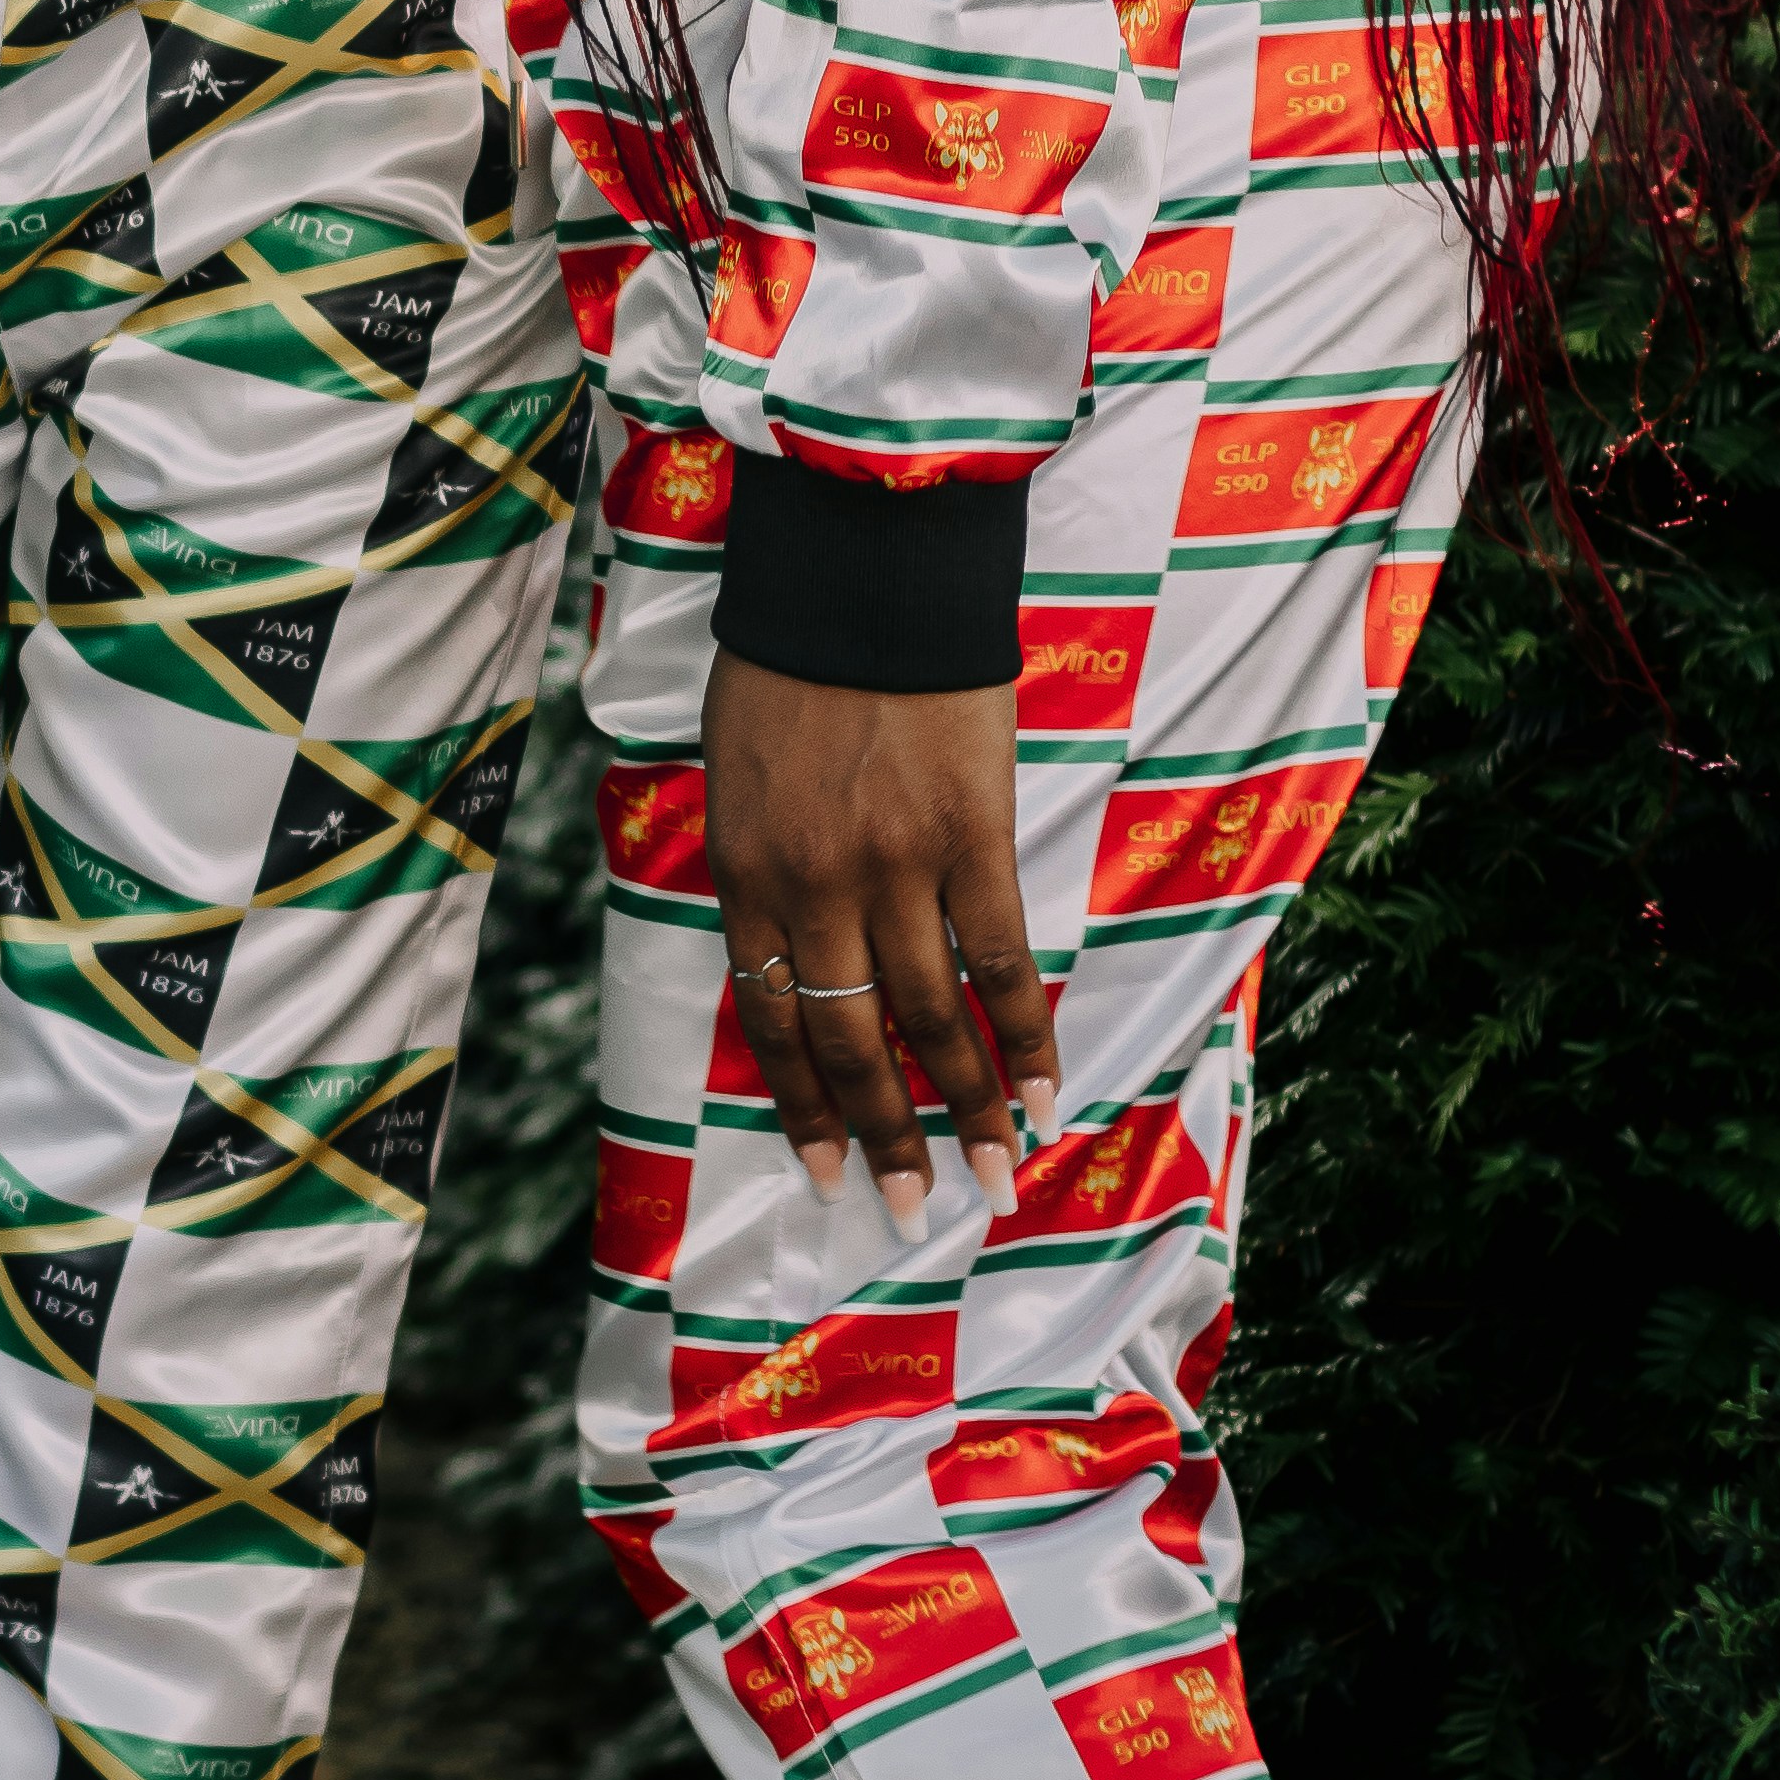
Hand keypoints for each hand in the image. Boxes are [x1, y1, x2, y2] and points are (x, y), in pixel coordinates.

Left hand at [702, 650, 1060, 1223]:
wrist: (861, 570)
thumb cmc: (789, 659)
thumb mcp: (732, 767)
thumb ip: (756, 862)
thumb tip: (782, 943)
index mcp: (744, 872)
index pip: (768, 1019)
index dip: (802, 1104)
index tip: (828, 1173)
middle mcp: (815, 887)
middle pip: (851, 1041)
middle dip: (886, 1135)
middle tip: (919, 1209)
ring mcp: (897, 867)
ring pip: (931, 1019)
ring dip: (967, 1107)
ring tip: (996, 1175)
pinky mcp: (973, 838)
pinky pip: (1003, 959)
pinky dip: (1026, 1032)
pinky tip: (1046, 1088)